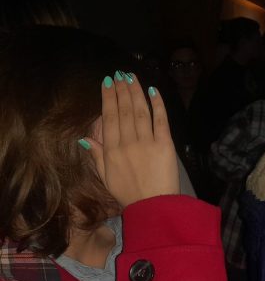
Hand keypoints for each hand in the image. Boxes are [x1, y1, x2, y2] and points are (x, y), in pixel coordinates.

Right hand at [84, 72, 179, 206]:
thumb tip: (84, 138)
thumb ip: (96, 155)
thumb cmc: (129, 194)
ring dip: (136, 92)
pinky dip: (158, 104)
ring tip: (133, 77)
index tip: (108, 82)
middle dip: (122, 90)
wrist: (153, 206)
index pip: (109, 117)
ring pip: (140, 111)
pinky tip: (153, 91)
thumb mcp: (105, 177)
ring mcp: (147, 142)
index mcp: (112, 149)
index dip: (108, 97)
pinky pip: (161, 120)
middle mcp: (128, 142)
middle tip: (121, 74)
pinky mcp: (165, 144)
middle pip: (124, 110)